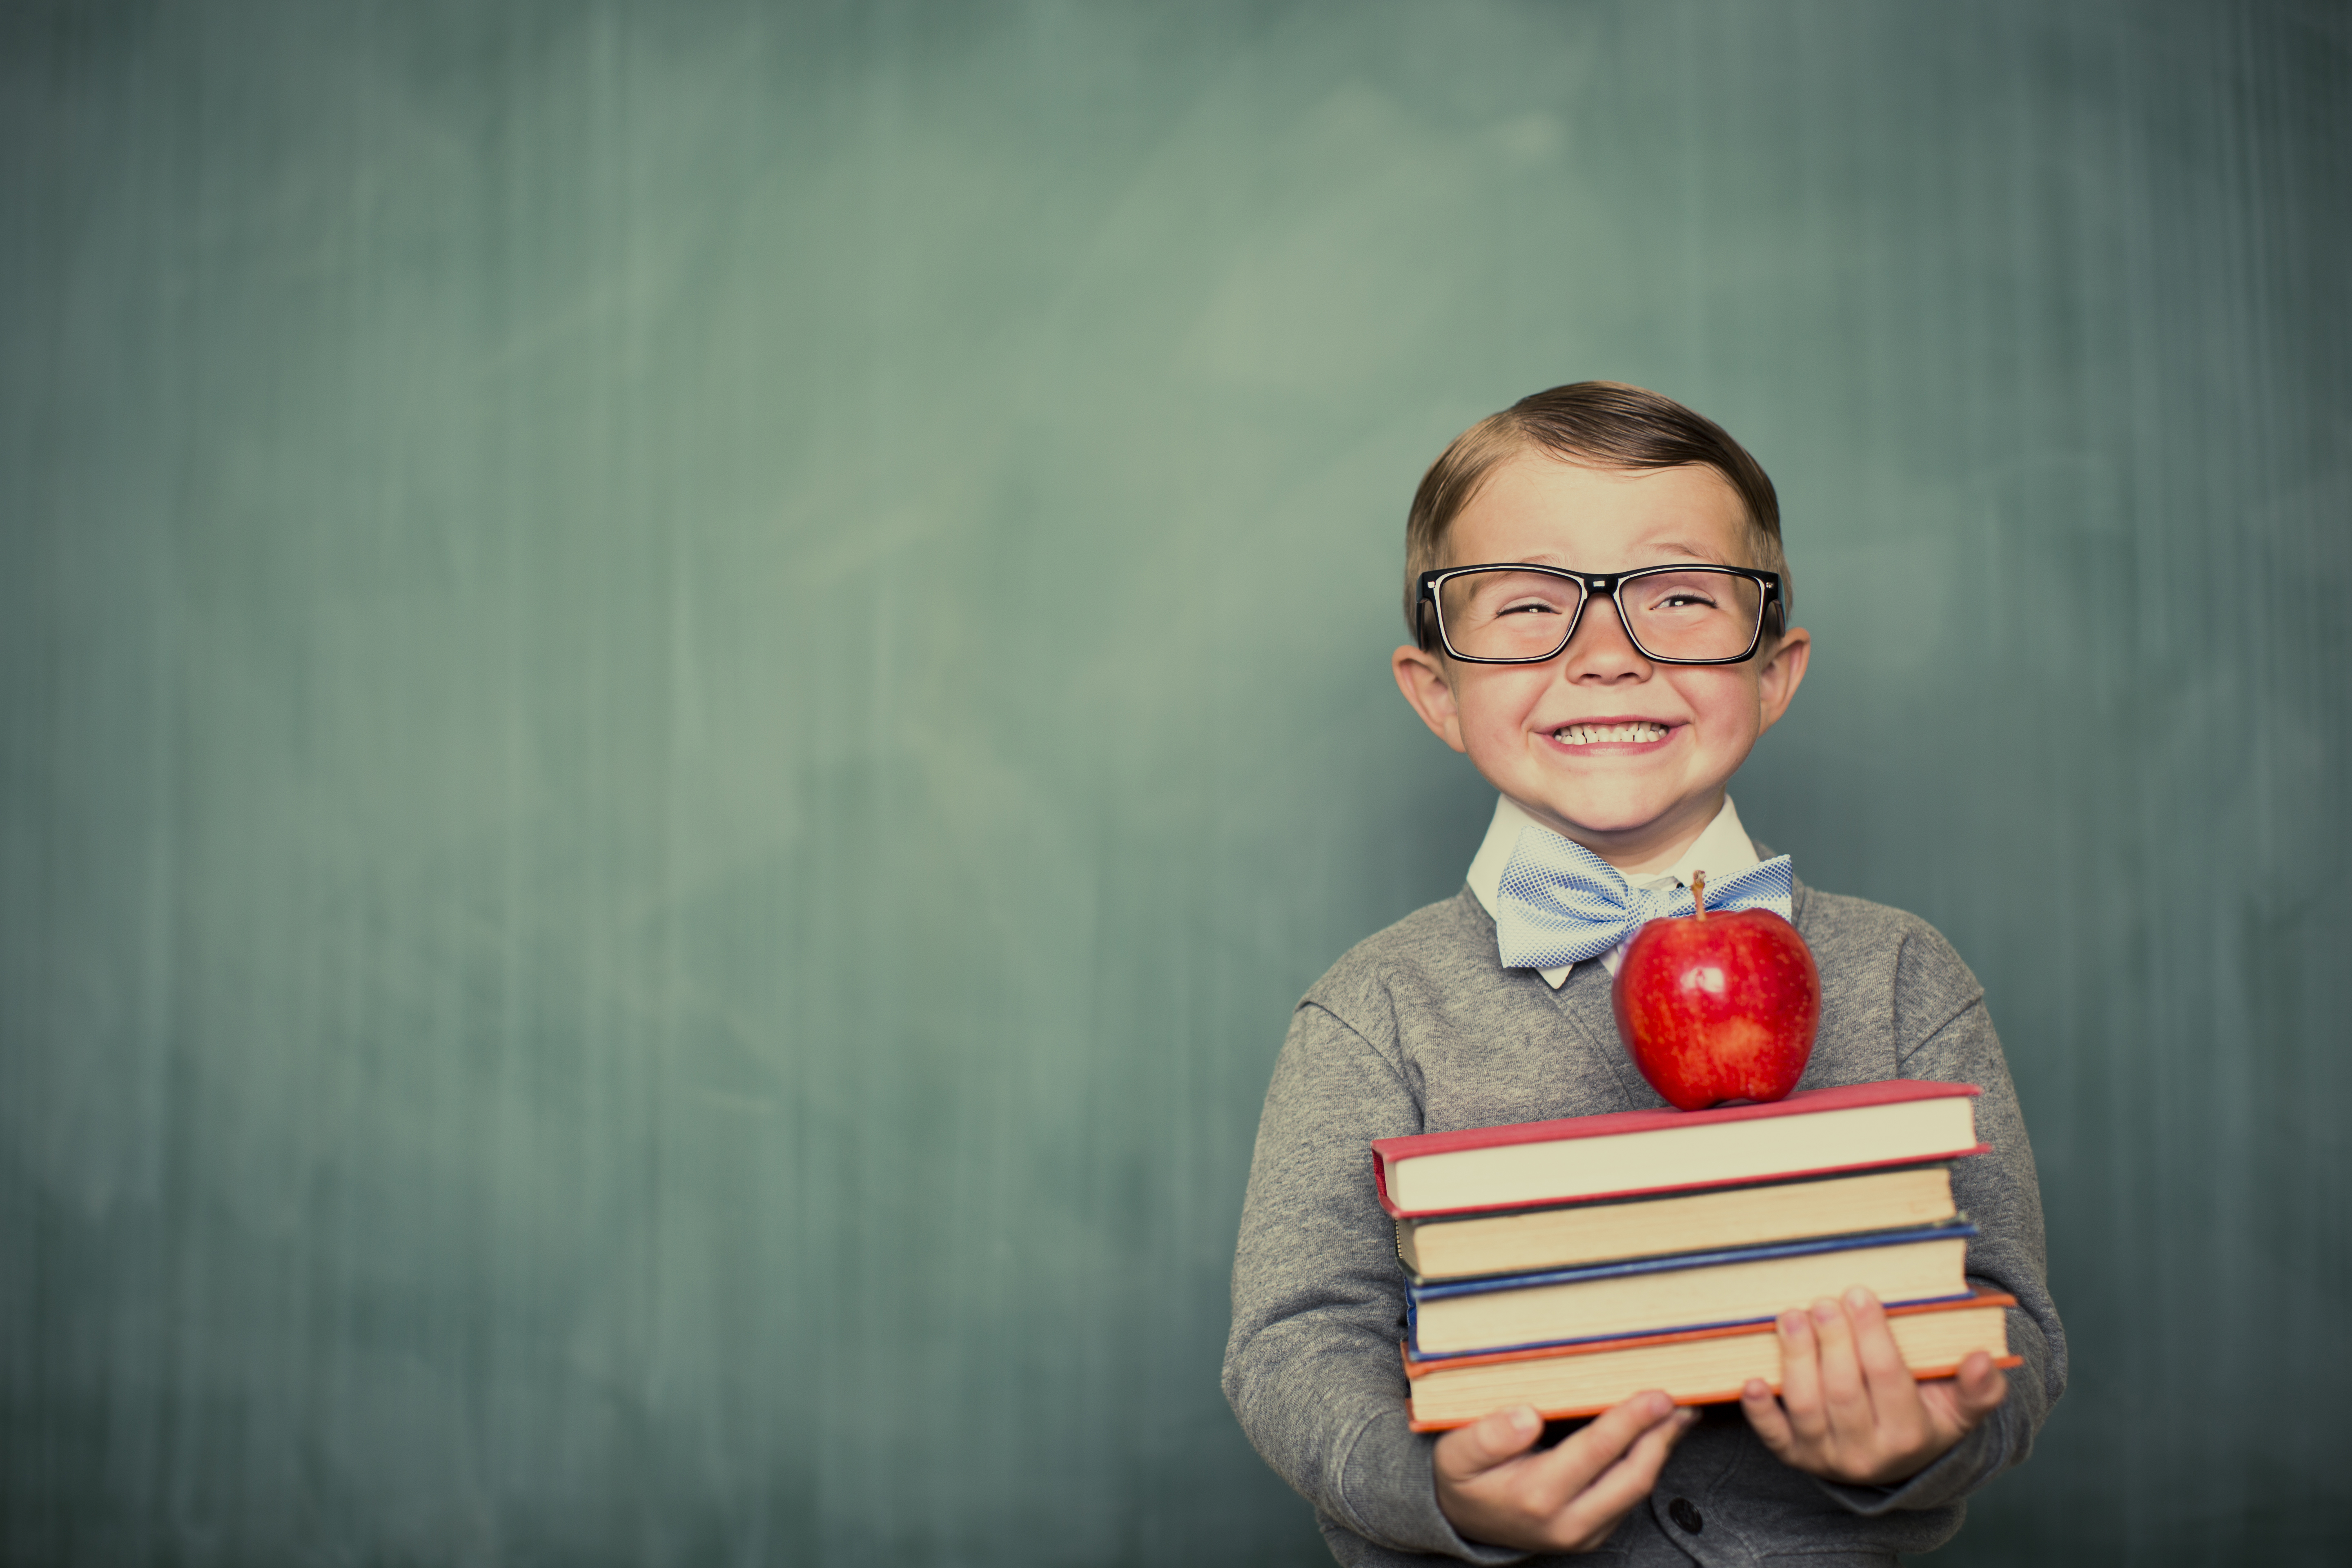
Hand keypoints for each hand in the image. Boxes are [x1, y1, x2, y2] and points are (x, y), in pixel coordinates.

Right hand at [1434, 1393, 1696, 1551]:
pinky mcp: (1593, 1534)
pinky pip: (1629, 1497)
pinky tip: (1653, 1437)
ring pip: (1637, 1489)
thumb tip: (1527, 1415)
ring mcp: (1584, 1533)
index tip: (1658, 1394)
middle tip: (1681, 1399)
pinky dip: (1646, 1463)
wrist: (1462, 1520)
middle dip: (1660, 1436)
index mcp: (1537, 1496)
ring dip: (1660, 1449)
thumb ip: (1487, 1435)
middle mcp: (1568, 1522)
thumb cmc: (1463, 1477)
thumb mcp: (1456, 1453)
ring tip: (1677, 1413)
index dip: (1631, 1420)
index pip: (1597, 1451)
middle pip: (1632, 1476)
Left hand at [1741, 1287, 2007, 1485]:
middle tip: (1823, 1301)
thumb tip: (1983, 1360)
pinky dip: (1759, 1410)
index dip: (1872, 1334)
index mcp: (1909, 1435)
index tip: (1859, 1294)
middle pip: (1843, 1391)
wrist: (1895, 1462)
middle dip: (1831, 1341)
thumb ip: (1978, 1388)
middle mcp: (1866, 1452)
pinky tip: (1750, 1380)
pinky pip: (1772, 1436)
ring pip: (1806, 1407)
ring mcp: (1826, 1456)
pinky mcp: (1794, 1455)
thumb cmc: (1925, 1417)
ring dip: (1795, 1359)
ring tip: (1790, 1317)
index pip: (1887, 1378)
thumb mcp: (1960, 1409)